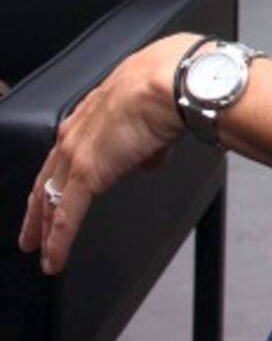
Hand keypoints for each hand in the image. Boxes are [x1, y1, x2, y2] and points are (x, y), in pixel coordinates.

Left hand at [18, 33, 199, 274]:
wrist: (172, 81)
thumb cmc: (172, 80)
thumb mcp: (158, 107)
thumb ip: (151, 139)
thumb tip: (152, 159)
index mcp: (95, 108)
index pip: (69, 146)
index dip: (61, 170)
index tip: (57, 186)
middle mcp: (78, 128)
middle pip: (49, 175)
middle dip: (38, 204)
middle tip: (31, 229)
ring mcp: (78, 152)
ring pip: (50, 197)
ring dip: (43, 227)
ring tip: (40, 250)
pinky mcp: (85, 175)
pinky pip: (65, 215)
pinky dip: (57, 241)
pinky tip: (54, 259)